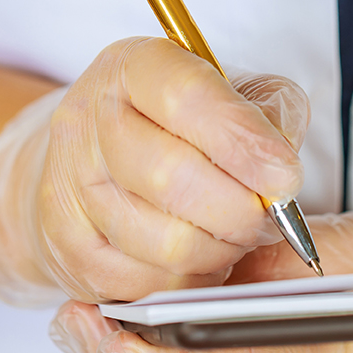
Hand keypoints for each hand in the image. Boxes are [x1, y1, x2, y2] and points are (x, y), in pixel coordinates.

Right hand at [0, 36, 310, 304]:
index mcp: (132, 68)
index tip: (285, 175)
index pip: (186, 97)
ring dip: (220, 250)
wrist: (92, 162)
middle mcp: (88, 120)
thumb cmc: (174, 126)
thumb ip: (268, 112)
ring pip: (163, 242)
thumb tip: (280, 166)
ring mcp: (69, 186)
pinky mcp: (67, 246)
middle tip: (267, 216)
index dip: (243, 141)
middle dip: (239, 209)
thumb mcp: (229, 93)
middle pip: (171, 177)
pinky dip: (190, 281)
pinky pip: (146, 284)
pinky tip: (202, 259)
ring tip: (234, 236)